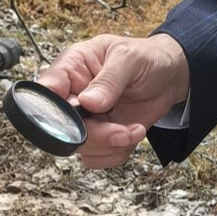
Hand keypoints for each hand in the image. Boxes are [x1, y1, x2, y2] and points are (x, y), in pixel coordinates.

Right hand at [37, 33, 188, 167]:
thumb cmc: (146, 57)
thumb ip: (108, 79)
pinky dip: (117, 152)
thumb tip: (87, 102)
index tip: (76, 112)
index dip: (53, 107)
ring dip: (110, 145)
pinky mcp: (101, 136)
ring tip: (133, 129)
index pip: (47, 90)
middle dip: (93, 135)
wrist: (169, 77)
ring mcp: (86, 119)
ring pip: (80, 148)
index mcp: (72, 67)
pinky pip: (97, 158)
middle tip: (119, 129)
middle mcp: (73, 95)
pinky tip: (132, 134)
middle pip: (63, 128)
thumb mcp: (129, 57)